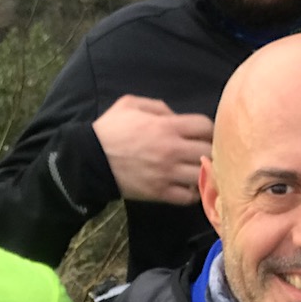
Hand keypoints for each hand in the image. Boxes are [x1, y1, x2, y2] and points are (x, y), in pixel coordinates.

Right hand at [93, 96, 213, 204]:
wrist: (90, 160)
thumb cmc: (110, 130)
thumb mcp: (131, 104)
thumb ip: (158, 107)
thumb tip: (177, 117)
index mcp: (166, 126)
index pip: (205, 126)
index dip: (208, 129)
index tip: (203, 134)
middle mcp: (172, 150)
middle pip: (209, 151)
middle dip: (210, 150)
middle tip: (204, 152)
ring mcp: (167, 174)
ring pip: (203, 175)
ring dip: (204, 172)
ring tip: (199, 170)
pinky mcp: (160, 193)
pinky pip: (189, 197)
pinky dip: (194, 193)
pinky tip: (189, 186)